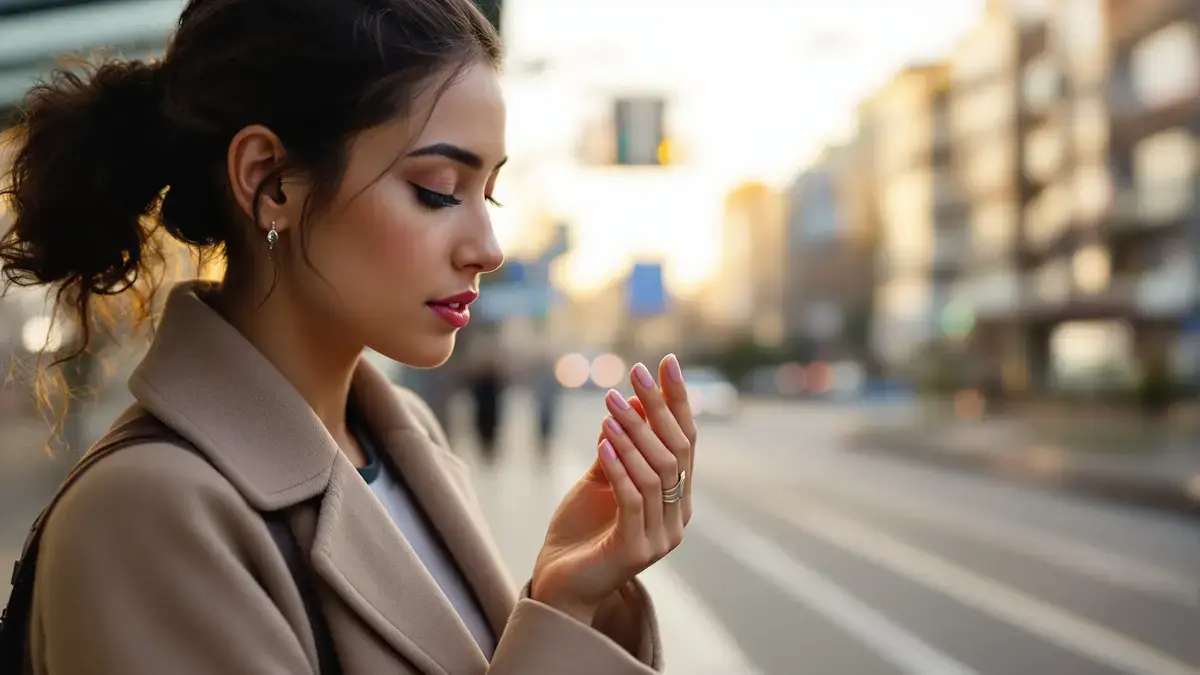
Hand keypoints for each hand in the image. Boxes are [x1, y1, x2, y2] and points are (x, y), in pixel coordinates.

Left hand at [530, 354, 696, 623]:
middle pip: (677, 450)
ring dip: (633, 433)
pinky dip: (618, 467)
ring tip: (610, 404)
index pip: (686, 439)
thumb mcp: (600, 479)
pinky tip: (602, 442)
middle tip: (635, 373)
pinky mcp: (636, 550)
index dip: (678, 399)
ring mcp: (661, 536)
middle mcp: (678, 516)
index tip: (667, 361)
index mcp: (677, 498)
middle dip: (657, 407)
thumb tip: (633, 399)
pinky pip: (633, 499)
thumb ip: (618, 446)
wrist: (559, 582)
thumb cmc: (580, 530)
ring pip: (656, 473)